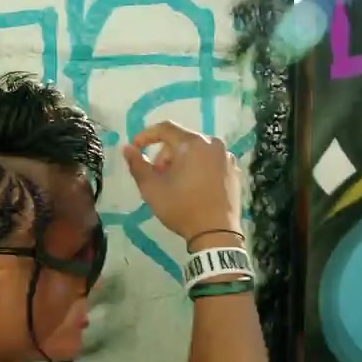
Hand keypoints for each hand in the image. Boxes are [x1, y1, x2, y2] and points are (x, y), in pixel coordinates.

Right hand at [122, 121, 241, 239]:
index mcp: (193, 143)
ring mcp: (226, 157)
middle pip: (181, 140)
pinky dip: (198, 168)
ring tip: (175, 184)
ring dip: (181, 161)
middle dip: (165, 155)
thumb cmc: (181, 208)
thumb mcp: (151, 188)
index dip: (146, 136)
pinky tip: (193, 187)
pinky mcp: (234, 170)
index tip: (135, 148)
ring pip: (196, 150)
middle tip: (157, 176)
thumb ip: (137, 164)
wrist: (216, 233)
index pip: (165, 128)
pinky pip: (210, 161)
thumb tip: (127, 148)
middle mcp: (213, 143)